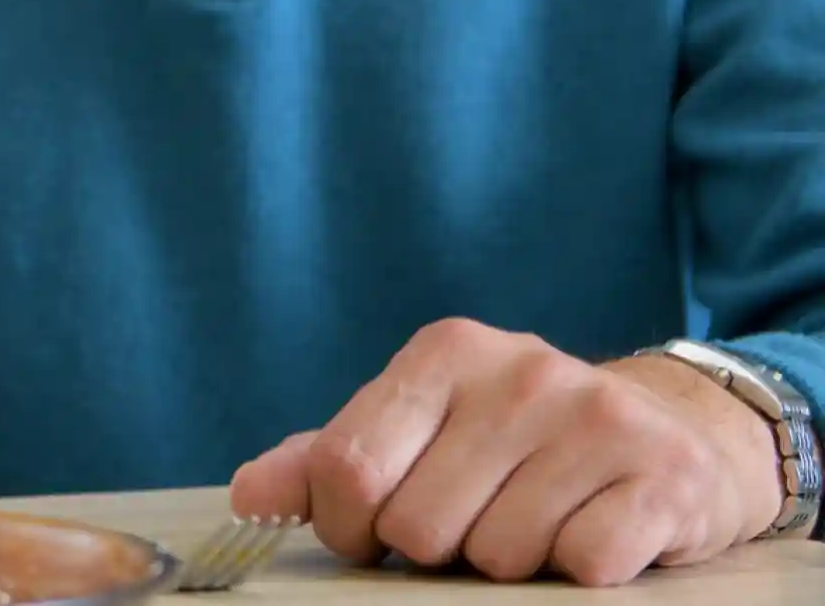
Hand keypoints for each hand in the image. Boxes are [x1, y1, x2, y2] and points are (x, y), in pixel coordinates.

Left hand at [231, 319, 786, 585]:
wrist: (675, 435)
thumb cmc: (516, 445)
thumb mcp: (416, 433)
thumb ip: (324, 461)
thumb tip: (250, 498)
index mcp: (442, 354)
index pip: (348, 469)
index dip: (349, 526)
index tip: (374, 532)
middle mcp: (521, 372)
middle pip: (419, 524)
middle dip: (434, 549)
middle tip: (474, 522)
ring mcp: (597, 420)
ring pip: (499, 553)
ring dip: (509, 562)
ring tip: (538, 519)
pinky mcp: (664, 477)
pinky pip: (582, 564)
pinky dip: (577, 570)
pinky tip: (592, 529)